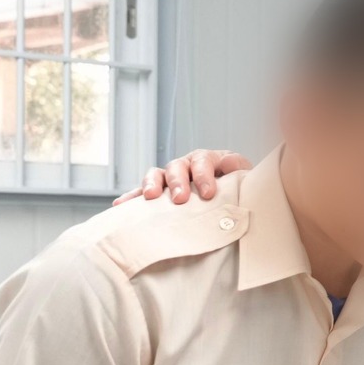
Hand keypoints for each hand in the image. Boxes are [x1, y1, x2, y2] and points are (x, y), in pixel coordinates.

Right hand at [112, 148, 250, 204]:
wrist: (231, 195)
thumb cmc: (237, 187)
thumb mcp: (243, 178)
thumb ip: (240, 172)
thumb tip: (234, 168)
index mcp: (208, 159)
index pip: (204, 161)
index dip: (204, 175)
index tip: (209, 193)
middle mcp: (187, 164)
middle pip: (178, 167)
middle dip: (178, 182)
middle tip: (180, 199)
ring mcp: (170, 177)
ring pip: (157, 174)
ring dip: (152, 184)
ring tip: (151, 197)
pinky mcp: (159, 191)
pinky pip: (141, 192)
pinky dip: (132, 198)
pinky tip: (121, 205)